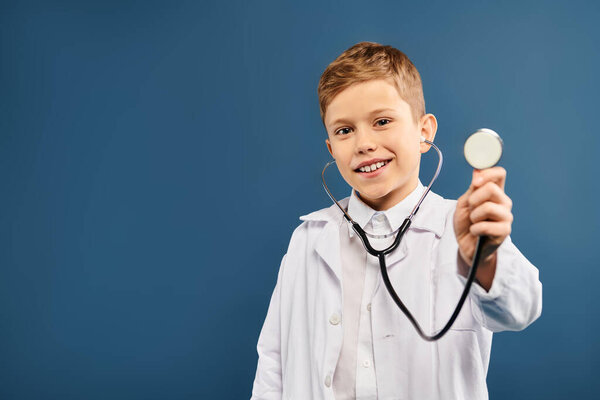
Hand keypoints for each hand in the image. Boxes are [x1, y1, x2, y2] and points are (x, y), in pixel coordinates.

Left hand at [453, 167, 512, 290]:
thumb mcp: (464, 203)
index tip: (475, 182)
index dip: (487, 173)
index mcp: (495, 192)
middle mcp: (504, 202)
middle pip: (491, 188)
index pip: (499, 174)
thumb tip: (477, 171)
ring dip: (474, 216)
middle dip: (473, 200)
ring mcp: (506, 216)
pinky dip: (475, 229)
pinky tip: (476, 233)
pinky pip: (485, 225)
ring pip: (487, 207)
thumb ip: (472, 189)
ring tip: (474, 222)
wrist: (466, 245)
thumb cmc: (466, 223)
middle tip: (471, 210)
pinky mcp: (505, 231)